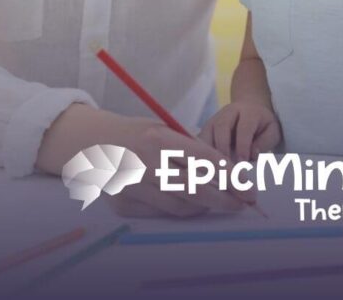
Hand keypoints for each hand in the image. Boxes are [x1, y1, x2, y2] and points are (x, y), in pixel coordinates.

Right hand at [35, 105, 254, 217]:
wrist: (95, 144)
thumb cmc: (140, 134)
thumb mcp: (165, 129)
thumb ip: (191, 148)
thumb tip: (228, 172)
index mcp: (159, 138)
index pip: (202, 159)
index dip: (228, 174)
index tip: (246, 185)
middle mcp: (145, 163)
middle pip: (195, 188)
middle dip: (225, 197)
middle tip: (243, 201)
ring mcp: (133, 186)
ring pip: (181, 205)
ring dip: (206, 205)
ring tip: (220, 200)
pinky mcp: (124, 204)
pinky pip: (163, 212)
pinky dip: (182, 208)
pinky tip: (193, 202)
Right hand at [198, 100, 281, 161]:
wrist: (250, 110)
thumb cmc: (262, 126)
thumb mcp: (272, 131)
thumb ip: (265, 142)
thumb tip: (251, 154)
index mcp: (248, 112)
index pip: (244, 128)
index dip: (242, 145)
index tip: (242, 162)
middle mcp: (228, 112)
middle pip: (221, 126)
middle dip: (223, 147)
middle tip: (226, 168)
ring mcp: (214, 119)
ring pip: (206, 133)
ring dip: (208, 152)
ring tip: (214, 170)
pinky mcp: (205, 128)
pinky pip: (199, 141)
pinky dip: (199, 154)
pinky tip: (204, 169)